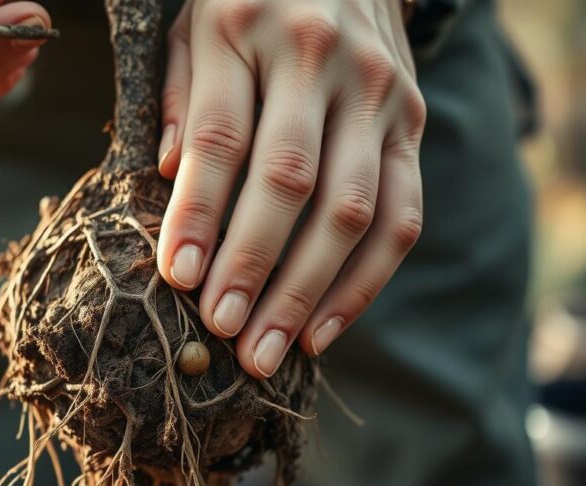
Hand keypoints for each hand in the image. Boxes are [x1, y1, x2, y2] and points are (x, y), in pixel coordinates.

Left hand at [155, 0, 426, 377]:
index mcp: (248, 28)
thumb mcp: (194, 26)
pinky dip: (363, 282)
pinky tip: (323, 329)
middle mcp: (321, 60)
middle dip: (253, 265)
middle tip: (222, 329)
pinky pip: (401, 216)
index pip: (222, 136)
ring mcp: (379, 94)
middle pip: (290, 179)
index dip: (199, 211)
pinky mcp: (414, 124)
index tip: (177, 276)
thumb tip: (171, 176)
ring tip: (268, 351)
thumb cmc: (249, 5)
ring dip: (308, 291)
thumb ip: (181, 96)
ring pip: (352, 209)